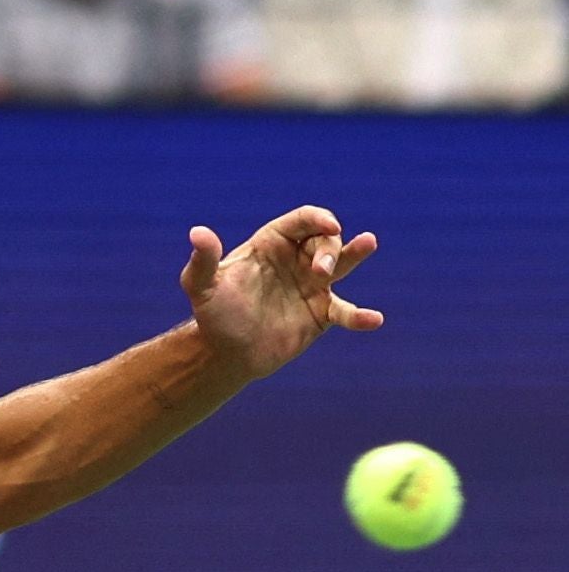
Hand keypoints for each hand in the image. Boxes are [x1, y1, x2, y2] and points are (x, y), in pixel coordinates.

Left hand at [181, 205, 382, 379]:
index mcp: (271, 244)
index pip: (302, 220)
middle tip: (320, 271)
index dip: (318, 218)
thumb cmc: (212, 315)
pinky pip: (345, 311)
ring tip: (369, 241)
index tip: (330, 225)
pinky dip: (360, 317)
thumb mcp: (201, 286)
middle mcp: (295, 260)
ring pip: (342, 264)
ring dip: (354, 253)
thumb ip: (203, 260)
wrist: (225, 353)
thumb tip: (198, 232)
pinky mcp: (320, 314)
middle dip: (329, 248)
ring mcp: (311, 286)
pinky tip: (374, 320)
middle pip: (324, 239)